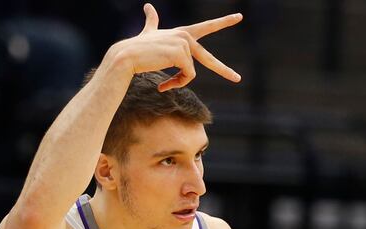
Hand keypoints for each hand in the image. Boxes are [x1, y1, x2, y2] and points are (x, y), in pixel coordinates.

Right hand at [106, 3, 241, 91]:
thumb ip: (151, 21)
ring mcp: (184, 44)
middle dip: (225, 70)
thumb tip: (148, 6)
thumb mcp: (147, 33)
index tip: (239, 17)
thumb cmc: (136, 49)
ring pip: (190, 73)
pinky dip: (175, 84)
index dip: (223, 22)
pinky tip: (162, 85)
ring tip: (163, 84)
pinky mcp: (181, 54)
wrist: (125, 57)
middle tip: (238, 79)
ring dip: (177, 82)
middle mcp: (185, 36)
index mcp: (181, 33)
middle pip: (209, 59)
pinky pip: (187, 76)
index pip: (206, 27)